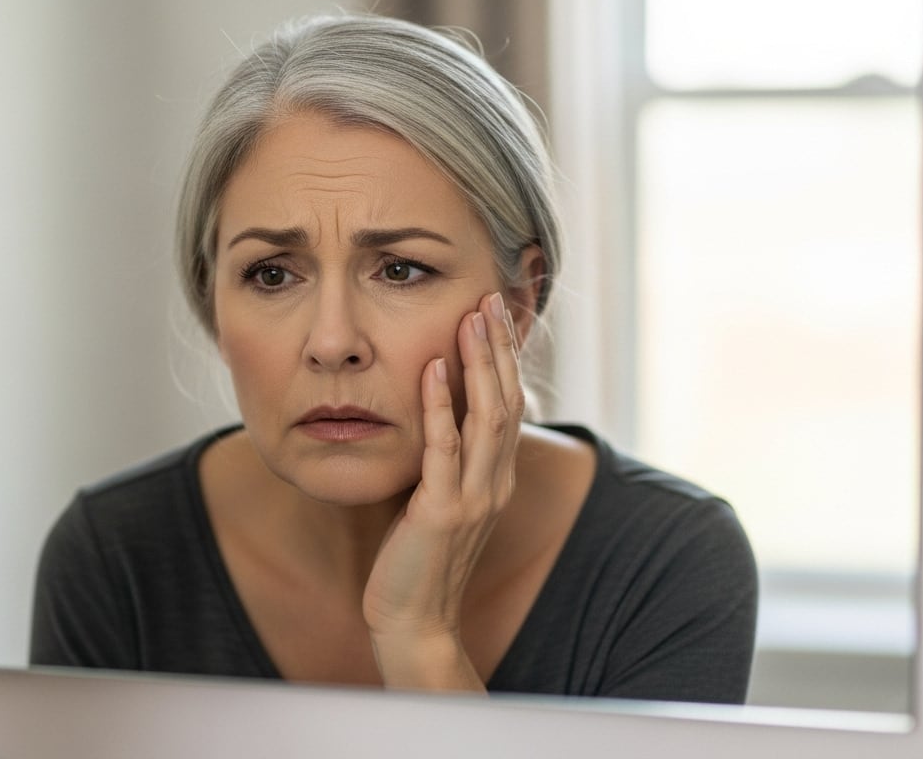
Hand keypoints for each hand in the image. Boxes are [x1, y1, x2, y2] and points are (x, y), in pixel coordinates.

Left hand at [362, 292, 523, 689]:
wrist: (415, 622)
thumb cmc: (416, 563)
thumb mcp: (437, 502)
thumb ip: (442, 463)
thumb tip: (428, 417)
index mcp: (495, 480)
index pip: (507, 406)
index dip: (503, 359)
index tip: (491, 315)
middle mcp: (494, 484)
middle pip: (506, 401)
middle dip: (498, 348)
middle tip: (488, 298)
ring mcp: (473, 499)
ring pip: (486, 417)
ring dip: (478, 363)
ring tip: (470, 318)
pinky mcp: (443, 513)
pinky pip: (444, 449)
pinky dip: (440, 406)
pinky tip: (433, 370)